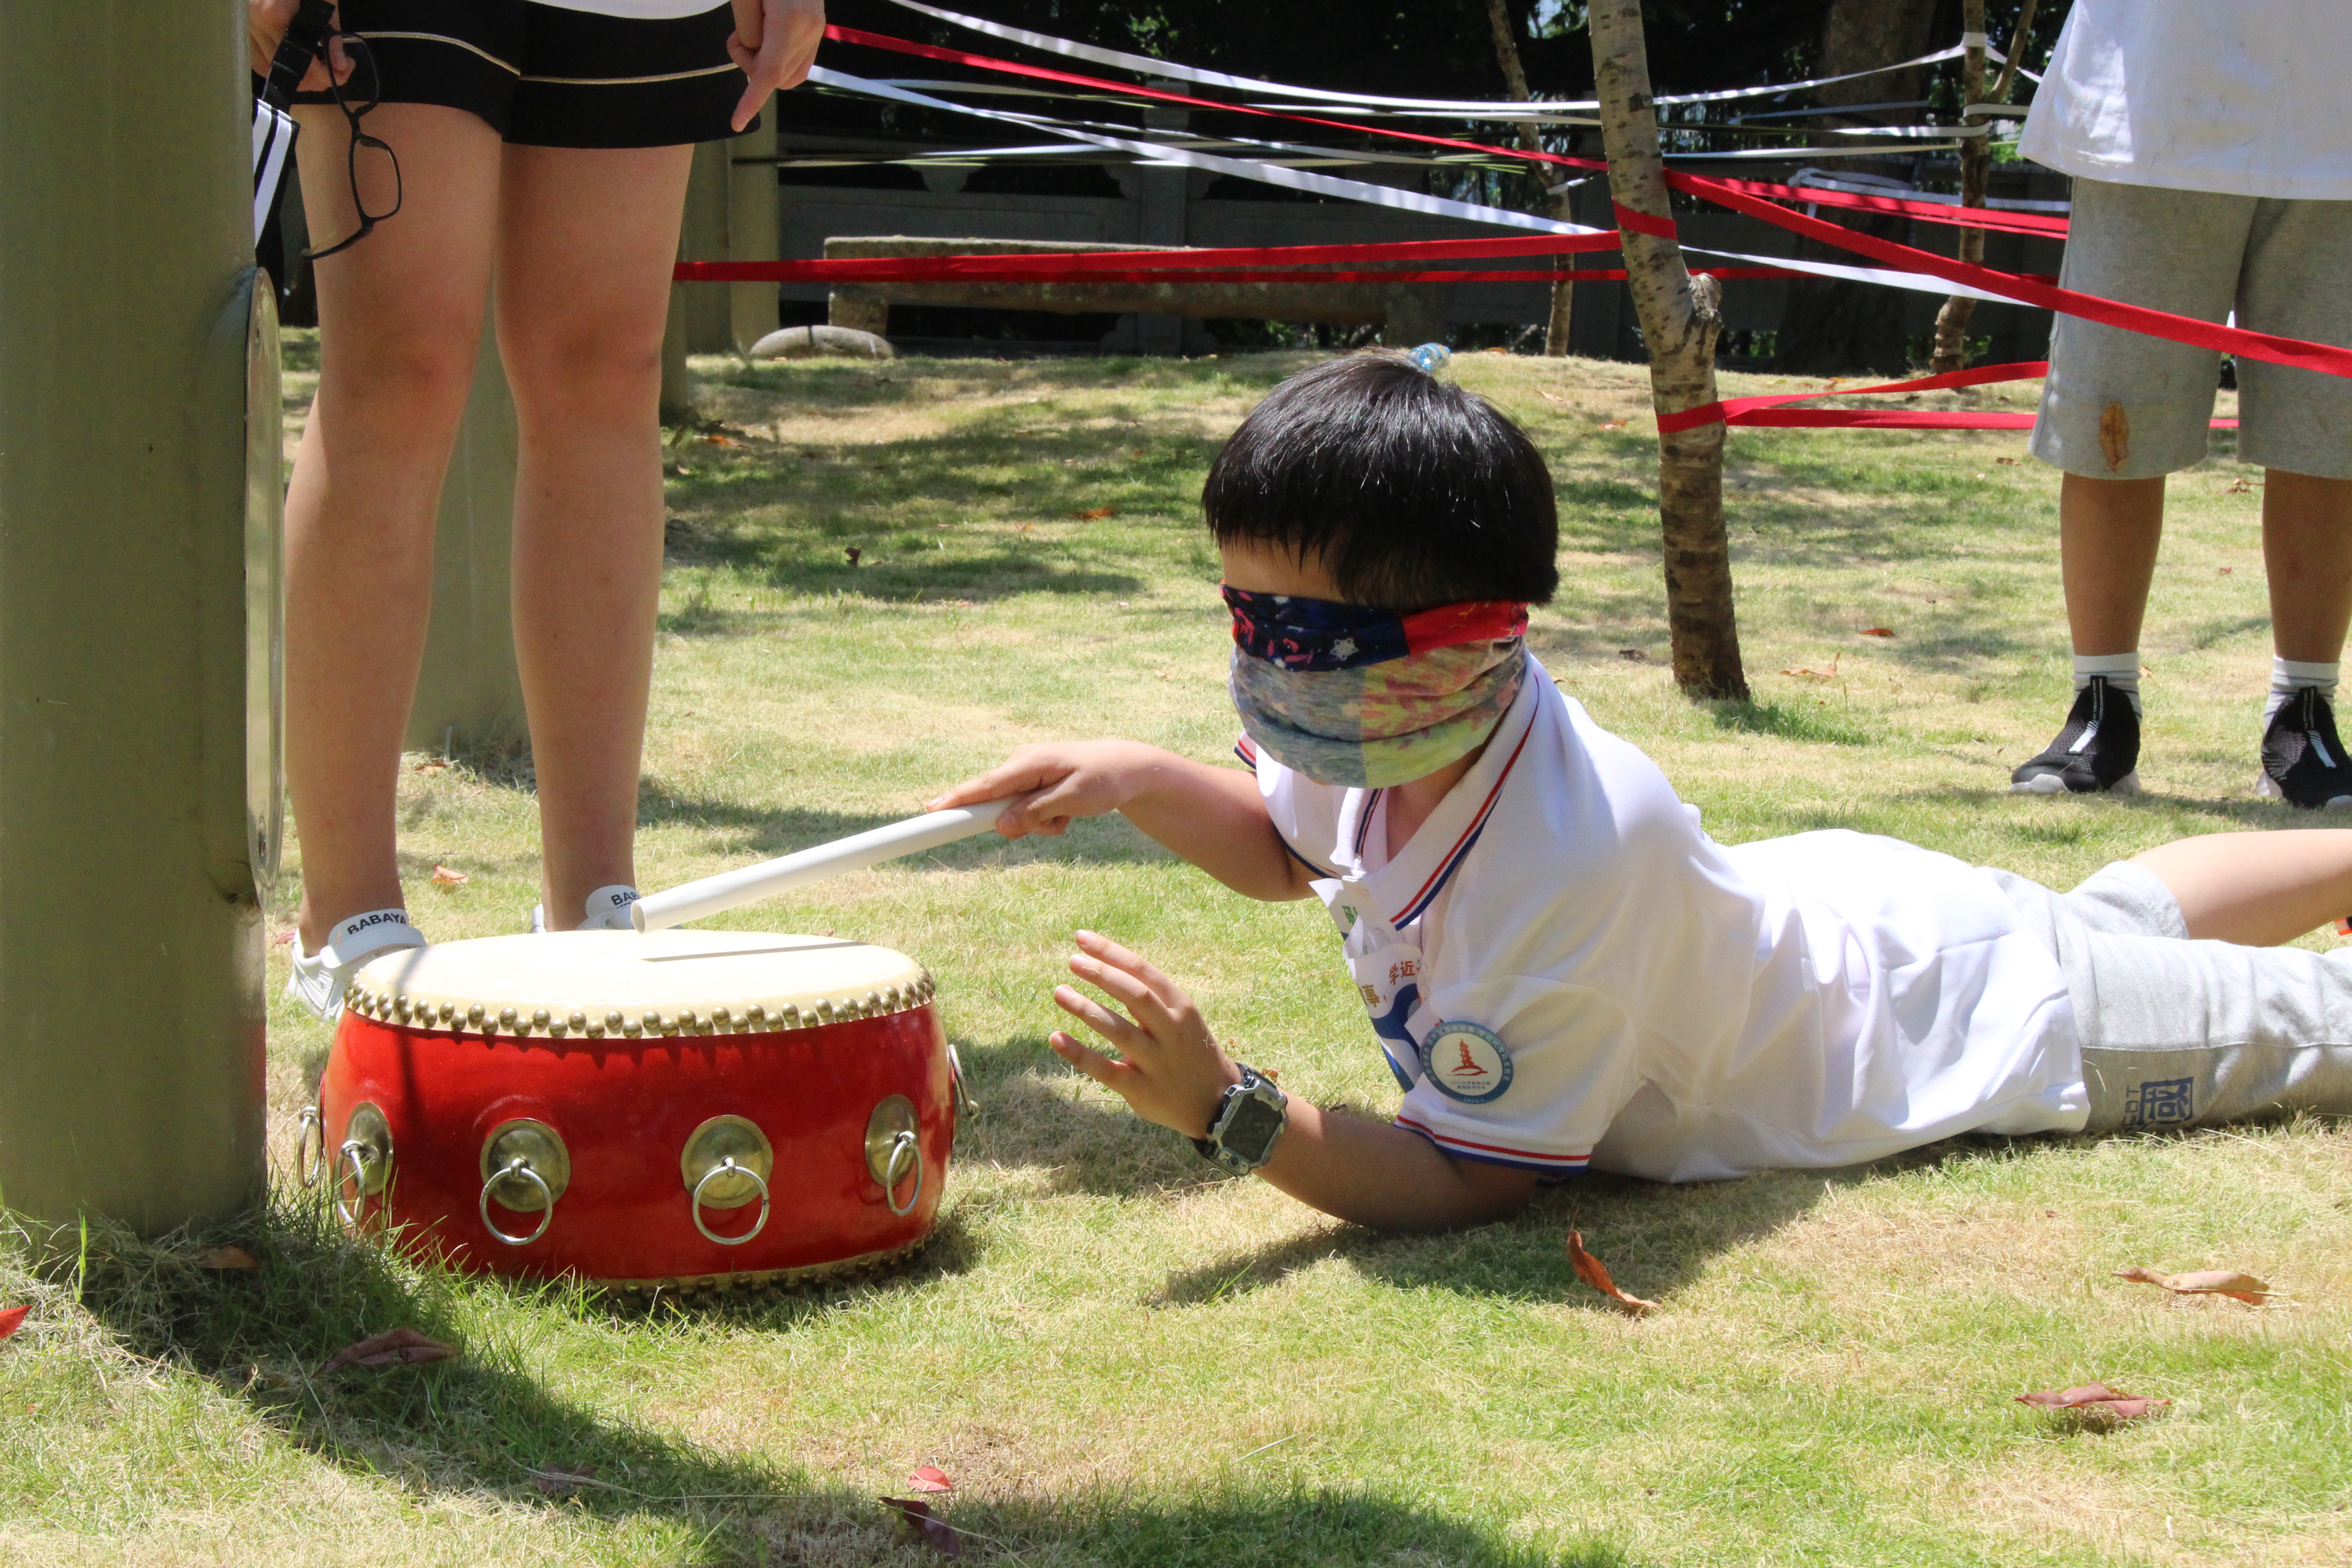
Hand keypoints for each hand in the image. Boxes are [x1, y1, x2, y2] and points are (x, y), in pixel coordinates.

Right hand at [248, 0, 351, 92]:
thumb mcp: (324, 2)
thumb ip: (331, 37)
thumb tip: (340, 67)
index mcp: (276, 16)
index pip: (303, 63)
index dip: (326, 75)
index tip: (344, 69)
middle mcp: (255, 23)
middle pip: (285, 70)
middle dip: (314, 78)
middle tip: (333, 71)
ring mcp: (244, 25)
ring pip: (267, 68)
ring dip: (293, 76)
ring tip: (314, 68)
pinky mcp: (242, 25)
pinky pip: (255, 56)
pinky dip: (275, 64)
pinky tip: (293, 61)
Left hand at [728, 0, 826, 132]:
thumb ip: (747, 29)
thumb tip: (755, 53)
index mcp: (789, 21)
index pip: (766, 74)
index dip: (750, 101)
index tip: (735, 122)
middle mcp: (809, 29)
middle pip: (776, 76)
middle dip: (752, 67)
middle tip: (738, 35)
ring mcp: (817, 29)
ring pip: (789, 74)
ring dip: (766, 63)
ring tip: (754, 32)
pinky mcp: (818, 27)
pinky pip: (798, 61)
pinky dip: (778, 58)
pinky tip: (768, 35)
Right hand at [927, 740, 1160, 837]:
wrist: (1128, 768)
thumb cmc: (1104, 779)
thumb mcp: (1073, 800)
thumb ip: (1035, 812)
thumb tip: (999, 825)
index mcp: (1028, 762)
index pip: (983, 786)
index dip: (955, 800)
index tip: (929, 811)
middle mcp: (1021, 763)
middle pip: (996, 805)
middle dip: (1020, 823)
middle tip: (1055, 823)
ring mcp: (1025, 772)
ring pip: (1013, 813)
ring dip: (1037, 823)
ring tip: (1067, 815)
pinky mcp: (1031, 782)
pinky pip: (1025, 810)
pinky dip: (1043, 818)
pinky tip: (1066, 812)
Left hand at [1050, 931, 1242, 1138]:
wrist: (1216, 1102)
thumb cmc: (1189, 1050)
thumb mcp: (1181, 1016)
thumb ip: (1151, 996)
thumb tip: (1106, 964)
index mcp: (1181, 1007)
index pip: (1143, 971)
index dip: (1110, 952)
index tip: (1082, 938)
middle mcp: (1171, 1032)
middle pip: (1134, 995)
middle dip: (1101, 974)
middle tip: (1072, 961)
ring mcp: (1156, 1062)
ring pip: (1118, 1030)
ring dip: (1086, 1008)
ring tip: (1059, 992)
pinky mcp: (1140, 1090)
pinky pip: (1105, 1069)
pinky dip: (1078, 1053)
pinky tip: (1056, 1037)